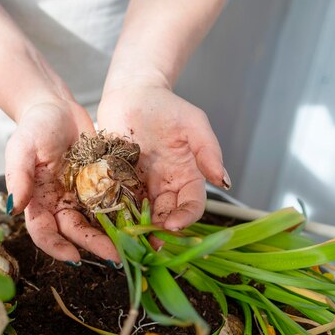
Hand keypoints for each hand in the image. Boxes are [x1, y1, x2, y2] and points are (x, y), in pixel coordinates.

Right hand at [5, 101, 118, 262]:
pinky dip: (122, 214)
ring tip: (130, 244)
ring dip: (110, 235)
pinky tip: (138, 221)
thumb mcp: (23, 147)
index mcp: (37, 200)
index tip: (73, 257)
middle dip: (93, 245)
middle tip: (114, 256)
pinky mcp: (98, 186)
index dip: (56, 247)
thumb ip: (19, 176)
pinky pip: (110, 203)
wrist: (57, 107)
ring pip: (95, 222)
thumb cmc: (34, 126)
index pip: (43, 231)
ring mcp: (79, 196)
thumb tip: (14, 208)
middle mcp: (58, 204)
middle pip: (74, 231)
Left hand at [97, 86, 229, 229]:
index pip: (192, 204)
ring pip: (142, 214)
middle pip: (166, 215)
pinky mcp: (117, 181)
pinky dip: (116, 214)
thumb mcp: (194, 124)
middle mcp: (164, 185)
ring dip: (138, 228)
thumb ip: (209, 151)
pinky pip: (117, 201)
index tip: (173, 224)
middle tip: (149, 241)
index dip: (185, 217)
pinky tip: (111, 222)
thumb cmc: (166, 106)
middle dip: (159, 231)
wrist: (132, 94)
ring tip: (130, 238)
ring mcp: (140, 185)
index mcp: (186, 175)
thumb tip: (224, 181)